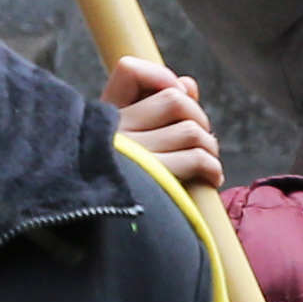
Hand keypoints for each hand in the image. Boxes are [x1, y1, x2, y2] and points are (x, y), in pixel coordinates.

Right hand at [102, 56, 221, 189]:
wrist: (91, 231)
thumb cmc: (117, 188)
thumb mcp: (131, 144)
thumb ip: (158, 107)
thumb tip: (188, 83)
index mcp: (103, 119)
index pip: (129, 70)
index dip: (161, 77)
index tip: (173, 95)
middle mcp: (115, 132)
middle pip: (175, 100)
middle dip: (198, 117)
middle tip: (200, 139)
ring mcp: (132, 156)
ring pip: (190, 130)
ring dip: (209, 146)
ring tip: (207, 163)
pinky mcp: (152, 181)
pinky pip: (197, 159)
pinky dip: (212, 168)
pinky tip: (210, 180)